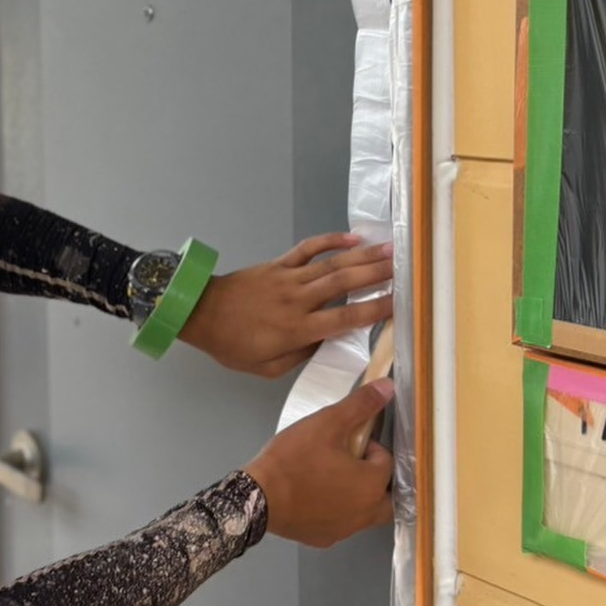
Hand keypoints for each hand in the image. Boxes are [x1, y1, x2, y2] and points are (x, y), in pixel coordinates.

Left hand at [179, 234, 393, 377]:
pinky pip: (308, 249)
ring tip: (391, 249)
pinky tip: (352, 237)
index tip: (401, 303)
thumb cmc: (233, 345)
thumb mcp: (267, 367)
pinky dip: (330, 240)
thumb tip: (329, 341)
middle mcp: (297, 300)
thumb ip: (301, 356)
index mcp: (297, 329)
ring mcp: (288, 278)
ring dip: (362, 255)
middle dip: (377, 274)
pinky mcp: (278, 264)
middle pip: (344, 284)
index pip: (344, 318)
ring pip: (331, 264)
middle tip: (406, 267)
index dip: (374, 309)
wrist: (200, 313)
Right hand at [243, 381, 394, 546]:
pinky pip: (340, 524)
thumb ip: (360, 406)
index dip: (368, 445)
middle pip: (387, 496)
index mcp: (372, 485)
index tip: (345, 440)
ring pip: (365, 512)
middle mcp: (365, 514)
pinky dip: (335, 511)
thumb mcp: (327, 423)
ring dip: (357, 496)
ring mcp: (344, 530)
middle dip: (375, 478)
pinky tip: (313, 497)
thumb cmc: (294, 460)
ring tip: (329, 477)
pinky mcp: (323, 539)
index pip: (386, 460)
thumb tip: (387, 388)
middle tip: (350, 462)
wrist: (258, 497)